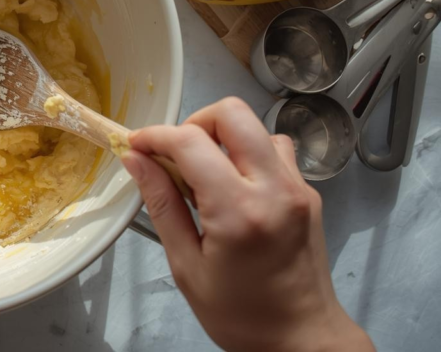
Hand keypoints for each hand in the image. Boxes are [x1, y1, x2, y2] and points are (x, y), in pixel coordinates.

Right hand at [124, 98, 372, 351]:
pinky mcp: (308, 193)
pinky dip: (248, 154)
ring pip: (257, 127)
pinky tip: (233, 186)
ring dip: (225, 138)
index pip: (191, 142)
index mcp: (239, 211)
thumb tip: (135, 160)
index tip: (137, 146)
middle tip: (175, 154)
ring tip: (205, 173)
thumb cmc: (239, 314)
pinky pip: (275, 151)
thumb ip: (161, 204)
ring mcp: (297, 187)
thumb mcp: (186, 265)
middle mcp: (274, 189)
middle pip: (232, 113)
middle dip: (194, 122)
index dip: (155, 136)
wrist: (301, 338)